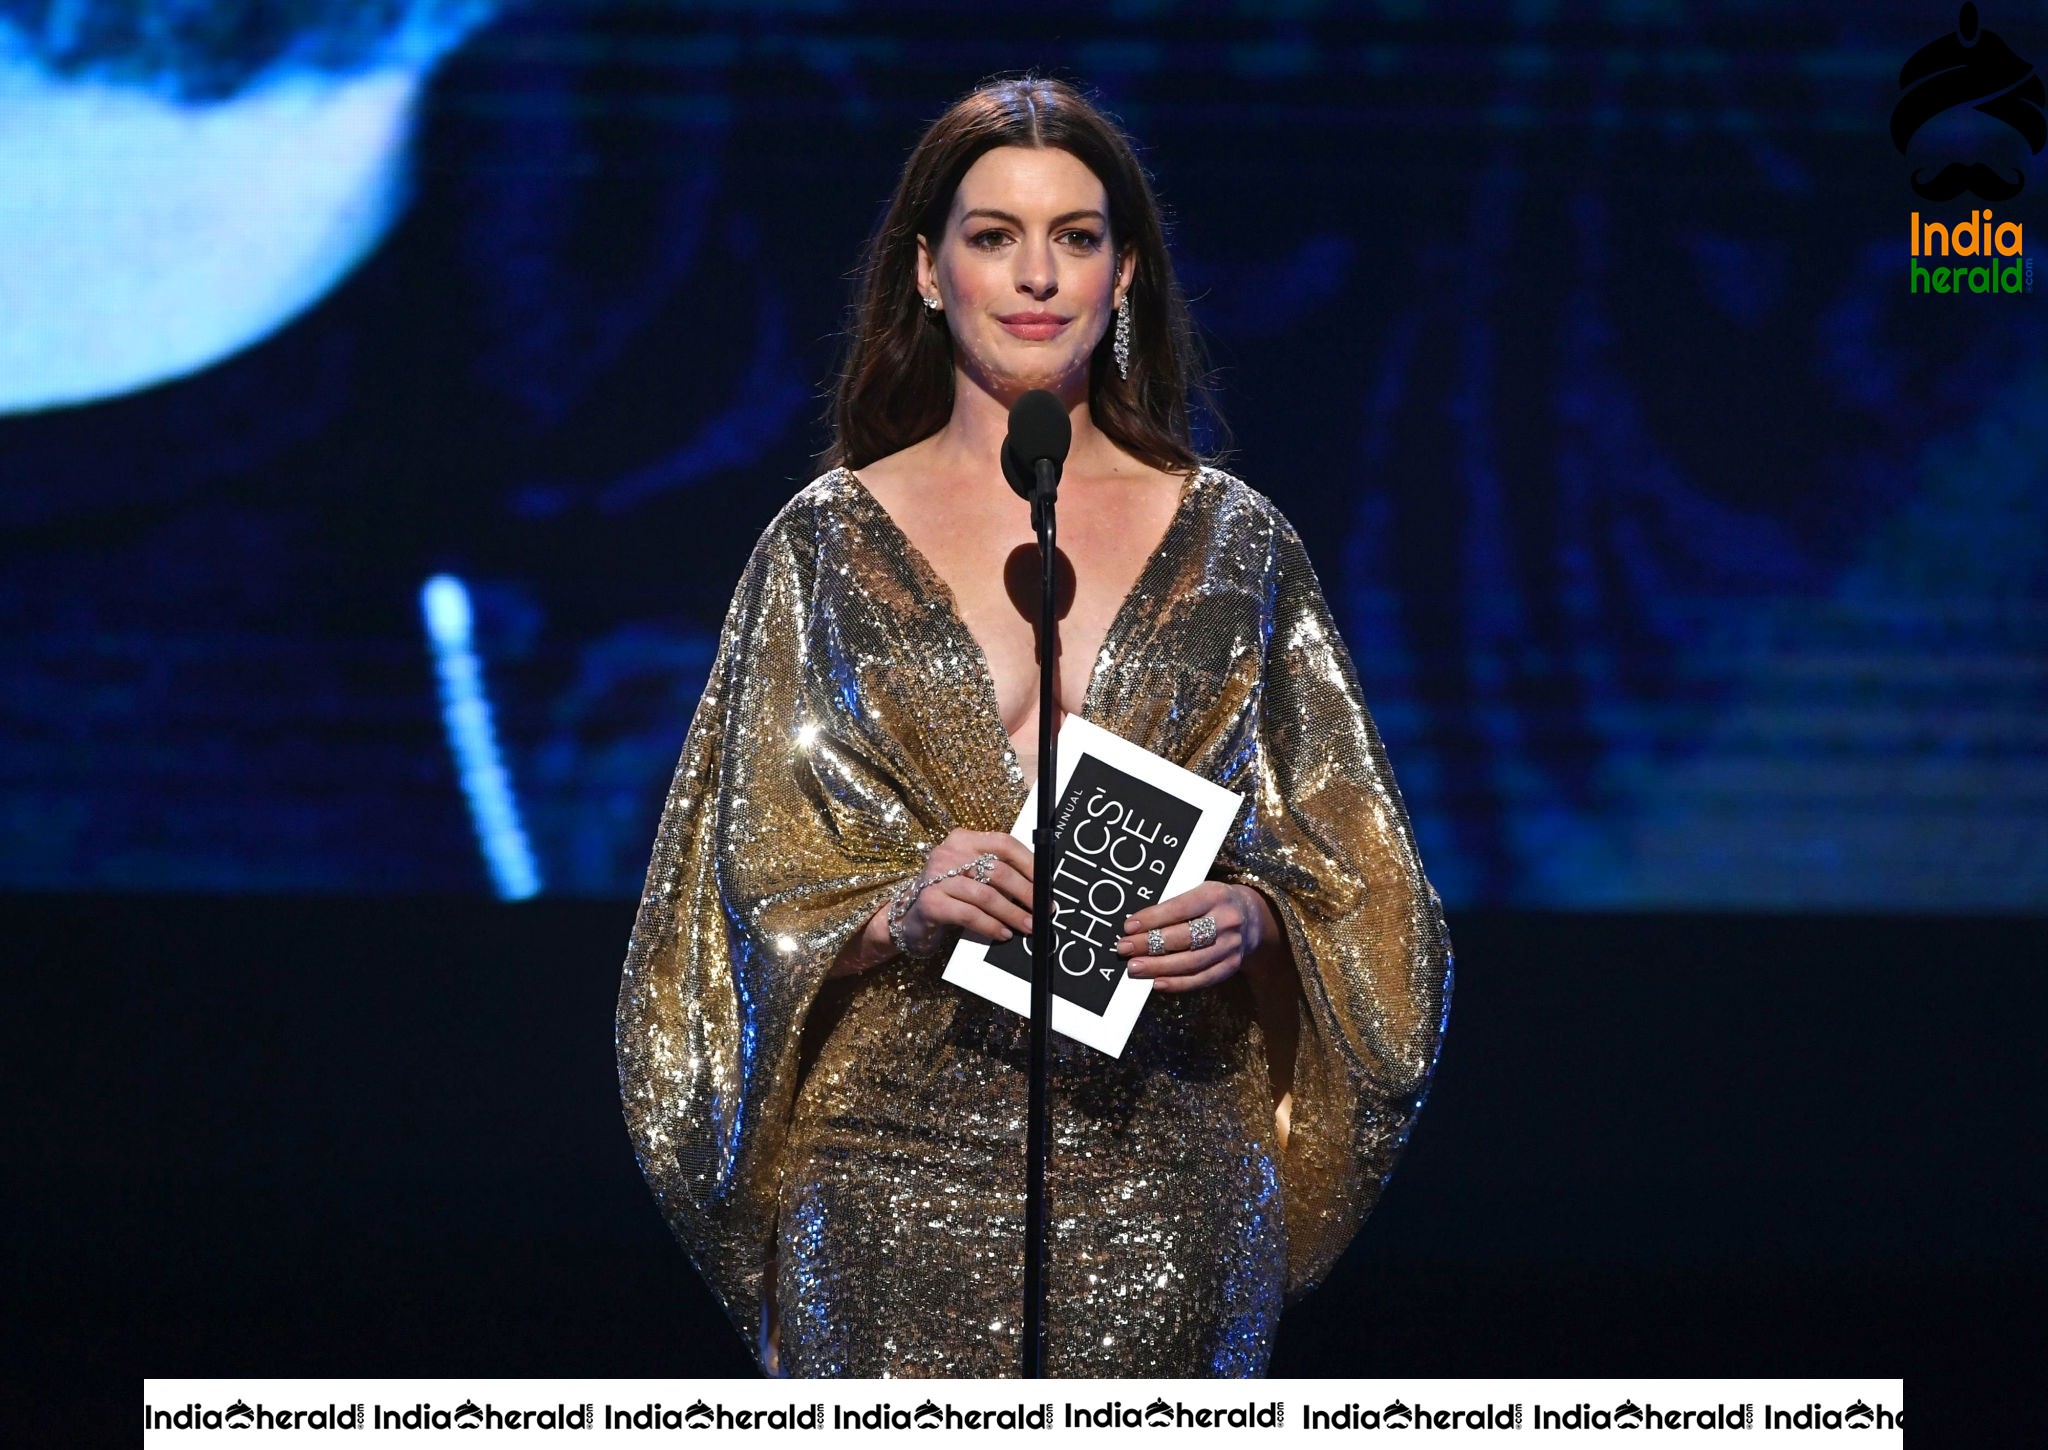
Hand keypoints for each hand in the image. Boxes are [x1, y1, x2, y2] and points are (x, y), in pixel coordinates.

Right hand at [894, 829, 1036, 956]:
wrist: (910, 919)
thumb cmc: (950, 897)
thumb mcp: (972, 877)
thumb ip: (998, 874)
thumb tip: (1039, 889)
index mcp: (963, 840)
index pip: (1004, 843)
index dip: (1029, 864)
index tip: (1046, 884)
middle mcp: (947, 853)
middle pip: (998, 870)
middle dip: (1026, 893)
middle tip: (1043, 910)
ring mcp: (935, 877)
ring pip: (986, 895)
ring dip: (1012, 913)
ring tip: (1028, 926)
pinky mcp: (930, 902)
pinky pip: (969, 914)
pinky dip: (991, 926)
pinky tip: (1003, 934)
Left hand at [1115, 881, 1273, 993]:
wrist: (1252, 917)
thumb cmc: (1213, 903)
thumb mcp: (1198, 892)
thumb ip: (1172, 906)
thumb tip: (1136, 926)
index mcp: (1215, 895)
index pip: (1179, 908)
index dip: (1151, 919)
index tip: (1129, 927)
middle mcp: (1226, 920)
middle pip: (1184, 937)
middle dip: (1149, 944)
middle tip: (1124, 948)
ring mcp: (1231, 945)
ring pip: (1191, 961)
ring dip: (1158, 967)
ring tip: (1135, 967)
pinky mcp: (1232, 965)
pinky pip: (1202, 979)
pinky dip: (1178, 983)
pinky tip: (1157, 983)